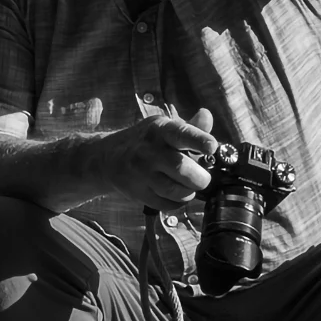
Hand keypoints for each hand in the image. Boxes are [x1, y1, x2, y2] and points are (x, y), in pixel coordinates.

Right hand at [96, 108, 217, 210]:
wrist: (109, 157)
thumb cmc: (146, 141)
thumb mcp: (164, 128)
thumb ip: (190, 127)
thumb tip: (207, 116)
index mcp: (160, 130)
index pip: (181, 134)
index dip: (198, 140)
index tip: (212, 147)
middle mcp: (149, 150)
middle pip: (181, 167)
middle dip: (200, 178)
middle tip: (204, 179)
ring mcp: (141, 173)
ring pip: (174, 190)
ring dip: (189, 193)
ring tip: (189, 187)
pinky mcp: (137, 192)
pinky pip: (166, 204)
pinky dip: (177, 203)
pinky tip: (176, 195)